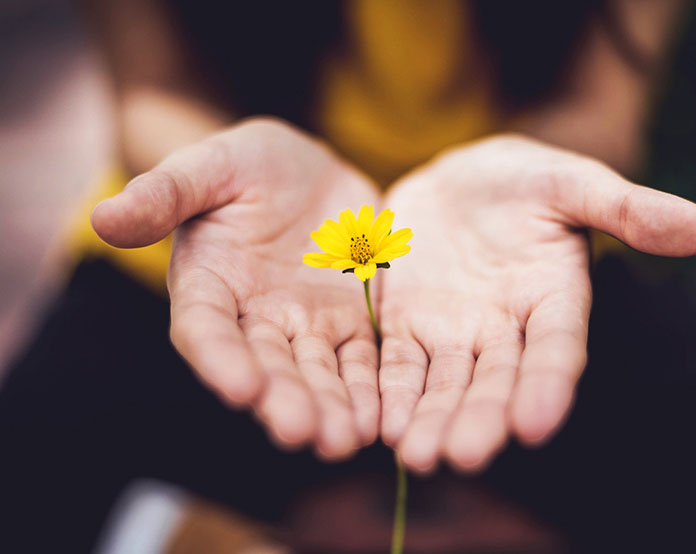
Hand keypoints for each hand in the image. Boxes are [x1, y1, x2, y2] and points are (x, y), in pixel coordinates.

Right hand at [92, 118, 380, 459]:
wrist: (306, 170)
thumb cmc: (246, 164)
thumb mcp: (208, 166)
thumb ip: (164, 193)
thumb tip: (103, 217)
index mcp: (209, 285)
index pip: (206, 329)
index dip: (220, 359)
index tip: (240, 388)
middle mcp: (254, 318)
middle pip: (266, 366)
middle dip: (283, 399)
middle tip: (302, 433)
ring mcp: (305, 324)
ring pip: (317, 373)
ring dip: (330, 408)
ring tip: (345, 440)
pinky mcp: (350, 321)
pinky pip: (361, 359)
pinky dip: (370, 388)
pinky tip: (381, 418)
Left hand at [378, 135, 695, 472]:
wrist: (456, 180)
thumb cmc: (523, 179)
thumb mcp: (571, 182)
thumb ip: (628, 208)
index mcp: (553, 298)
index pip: (557, 348)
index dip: (548, 384)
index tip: (536, 424)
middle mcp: (505, 329)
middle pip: (496, 381)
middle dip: (481, 418)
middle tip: (463, 456)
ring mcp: (454, 332)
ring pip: (445, 384)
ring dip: (432, 420)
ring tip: (416, 456)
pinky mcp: (406, 326)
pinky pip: (398, 365)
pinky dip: (390, 393)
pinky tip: (380, 425)